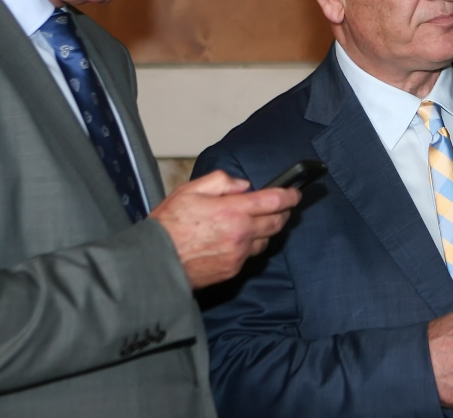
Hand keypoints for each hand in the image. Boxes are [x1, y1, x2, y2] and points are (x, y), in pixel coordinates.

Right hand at [149, 170, 298, 288]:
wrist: (157, 261)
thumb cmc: (169, 225)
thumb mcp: (190, 190)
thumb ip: (220, 181)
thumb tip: (242, 185)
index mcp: (232, 211)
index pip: (273, 201)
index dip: (289, 196)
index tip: (295, 193)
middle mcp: (240, 233)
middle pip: (276, 223)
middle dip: (283, 213)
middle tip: (281, 207)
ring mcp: (238, 254)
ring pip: (265, 241)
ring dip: (266, 230)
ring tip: (256, 223)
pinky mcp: (233, 270)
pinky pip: (250, 256)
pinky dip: (250, 245)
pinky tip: (238, 240)